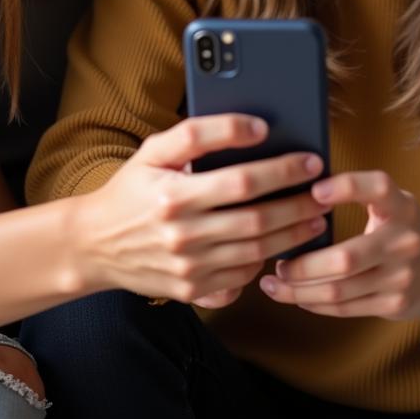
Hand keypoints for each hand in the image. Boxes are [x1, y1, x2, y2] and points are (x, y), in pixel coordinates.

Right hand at [79, 114, 327, 304]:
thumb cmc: (132, 189)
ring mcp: (189, 269)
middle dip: (299, 205)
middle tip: (324, 193)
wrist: (95, 244)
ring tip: (315, 218)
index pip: (243, 182)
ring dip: (293, 235)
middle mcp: (183, 236)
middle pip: (258, 221)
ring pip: (257, 252)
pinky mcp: (192, 291)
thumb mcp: (155, 150)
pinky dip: (265, 262)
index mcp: (175, 196)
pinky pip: (241, 278)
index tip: (310, 161)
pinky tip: (280, 245)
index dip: (282, 171)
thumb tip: (254, 127)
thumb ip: (201, 132)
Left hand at [258, 170, 419, 320]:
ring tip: (273, 283)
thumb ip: (359, 196)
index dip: (346, 187)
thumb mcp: (390, 203)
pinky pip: (346, 308)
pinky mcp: (396, 304)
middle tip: (277, 261)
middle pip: (345, 258)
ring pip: (340, 290)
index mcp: (401, 205)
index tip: (313, 190)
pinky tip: (296, 296)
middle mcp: (405, 241)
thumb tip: (296, 192)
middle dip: (303, 265)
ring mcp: (403, 276)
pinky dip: (314, 304)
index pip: (377, 188)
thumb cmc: (399, 226)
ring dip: (299, 290)